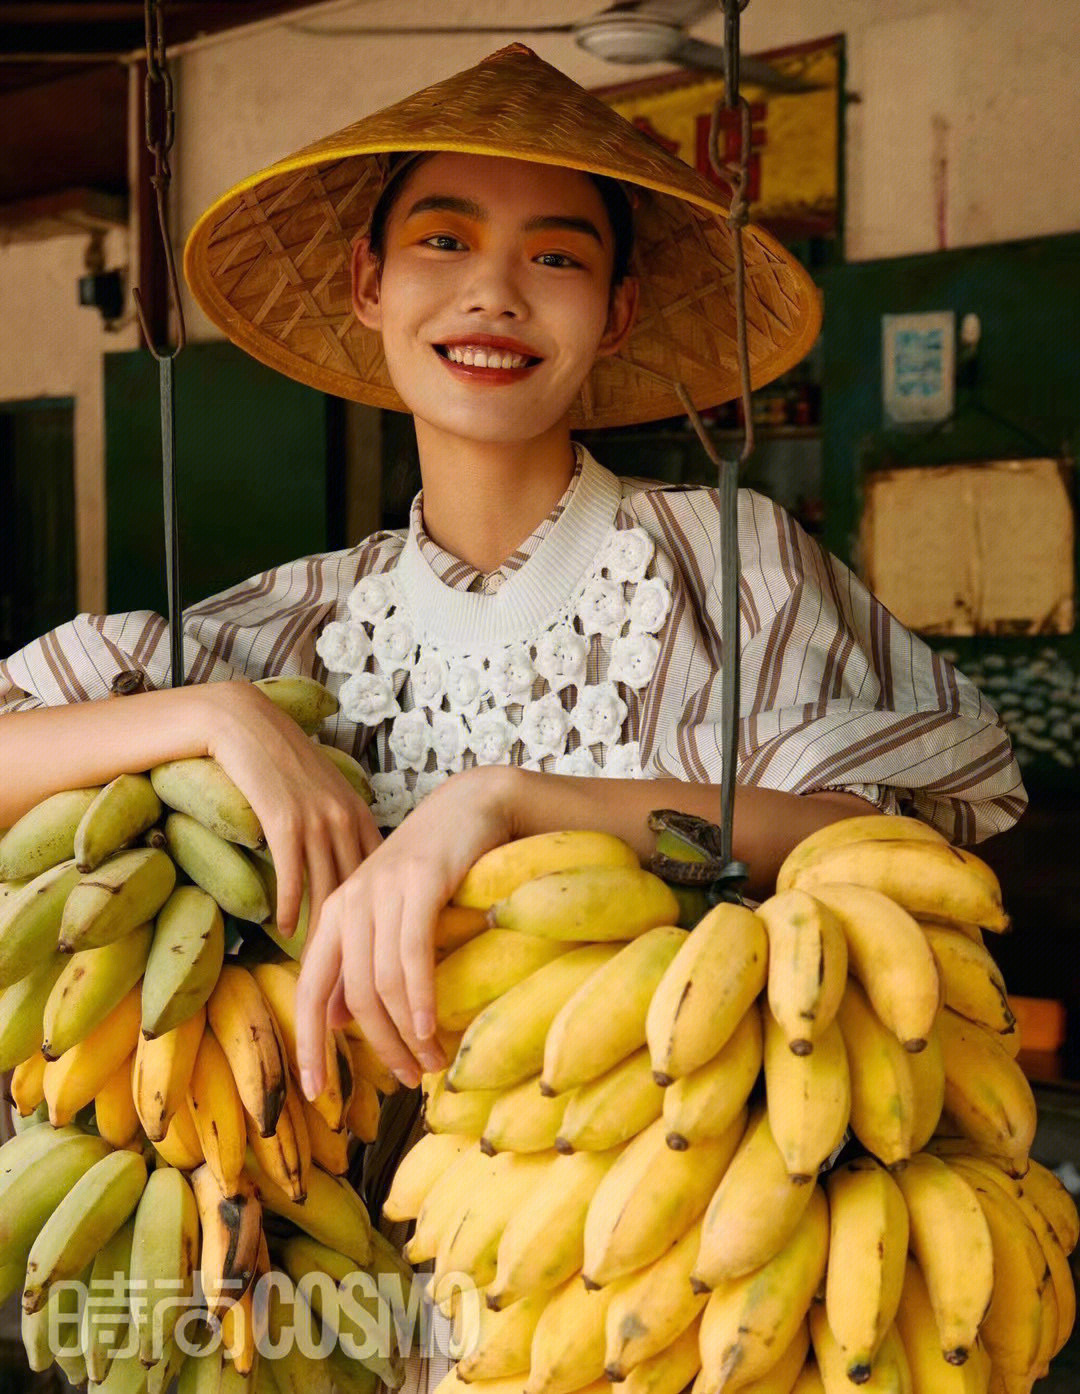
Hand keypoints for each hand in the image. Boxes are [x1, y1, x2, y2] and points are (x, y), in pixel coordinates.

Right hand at [204, 681, 381, 942]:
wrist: (246, 724)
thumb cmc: (281, 761)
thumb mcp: (322, 792)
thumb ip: (338, 827)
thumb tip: (343, 874)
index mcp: (360, 814)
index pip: (379, 877)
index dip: (380, 916)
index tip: (380, 951)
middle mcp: (346, 818)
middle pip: (357, 891)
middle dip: (358, 934)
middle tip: (357, 975)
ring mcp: (317, 819)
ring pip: (326, 889)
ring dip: (323, 931)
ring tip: (321, 965)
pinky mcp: (285, 820)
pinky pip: (292, 874)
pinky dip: (288, 907)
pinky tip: (285, 932)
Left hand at [295, 764, 519, 1097]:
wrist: (471, 806)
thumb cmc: (434, 866)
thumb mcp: (388, 915)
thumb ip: (361, 960)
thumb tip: (337, 1021)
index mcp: (335, 914)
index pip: (310, 989)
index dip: (309, 1044)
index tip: (314, 1091)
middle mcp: (350, 901)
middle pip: (350, 995)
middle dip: (376, 1047)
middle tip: (405, 1080)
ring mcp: (384, 890)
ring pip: (382, 981)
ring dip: (406, 1032)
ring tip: (430, 1061)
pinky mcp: (420, 881)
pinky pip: (412, 953)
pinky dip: (419, 997)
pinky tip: (430, 1027)